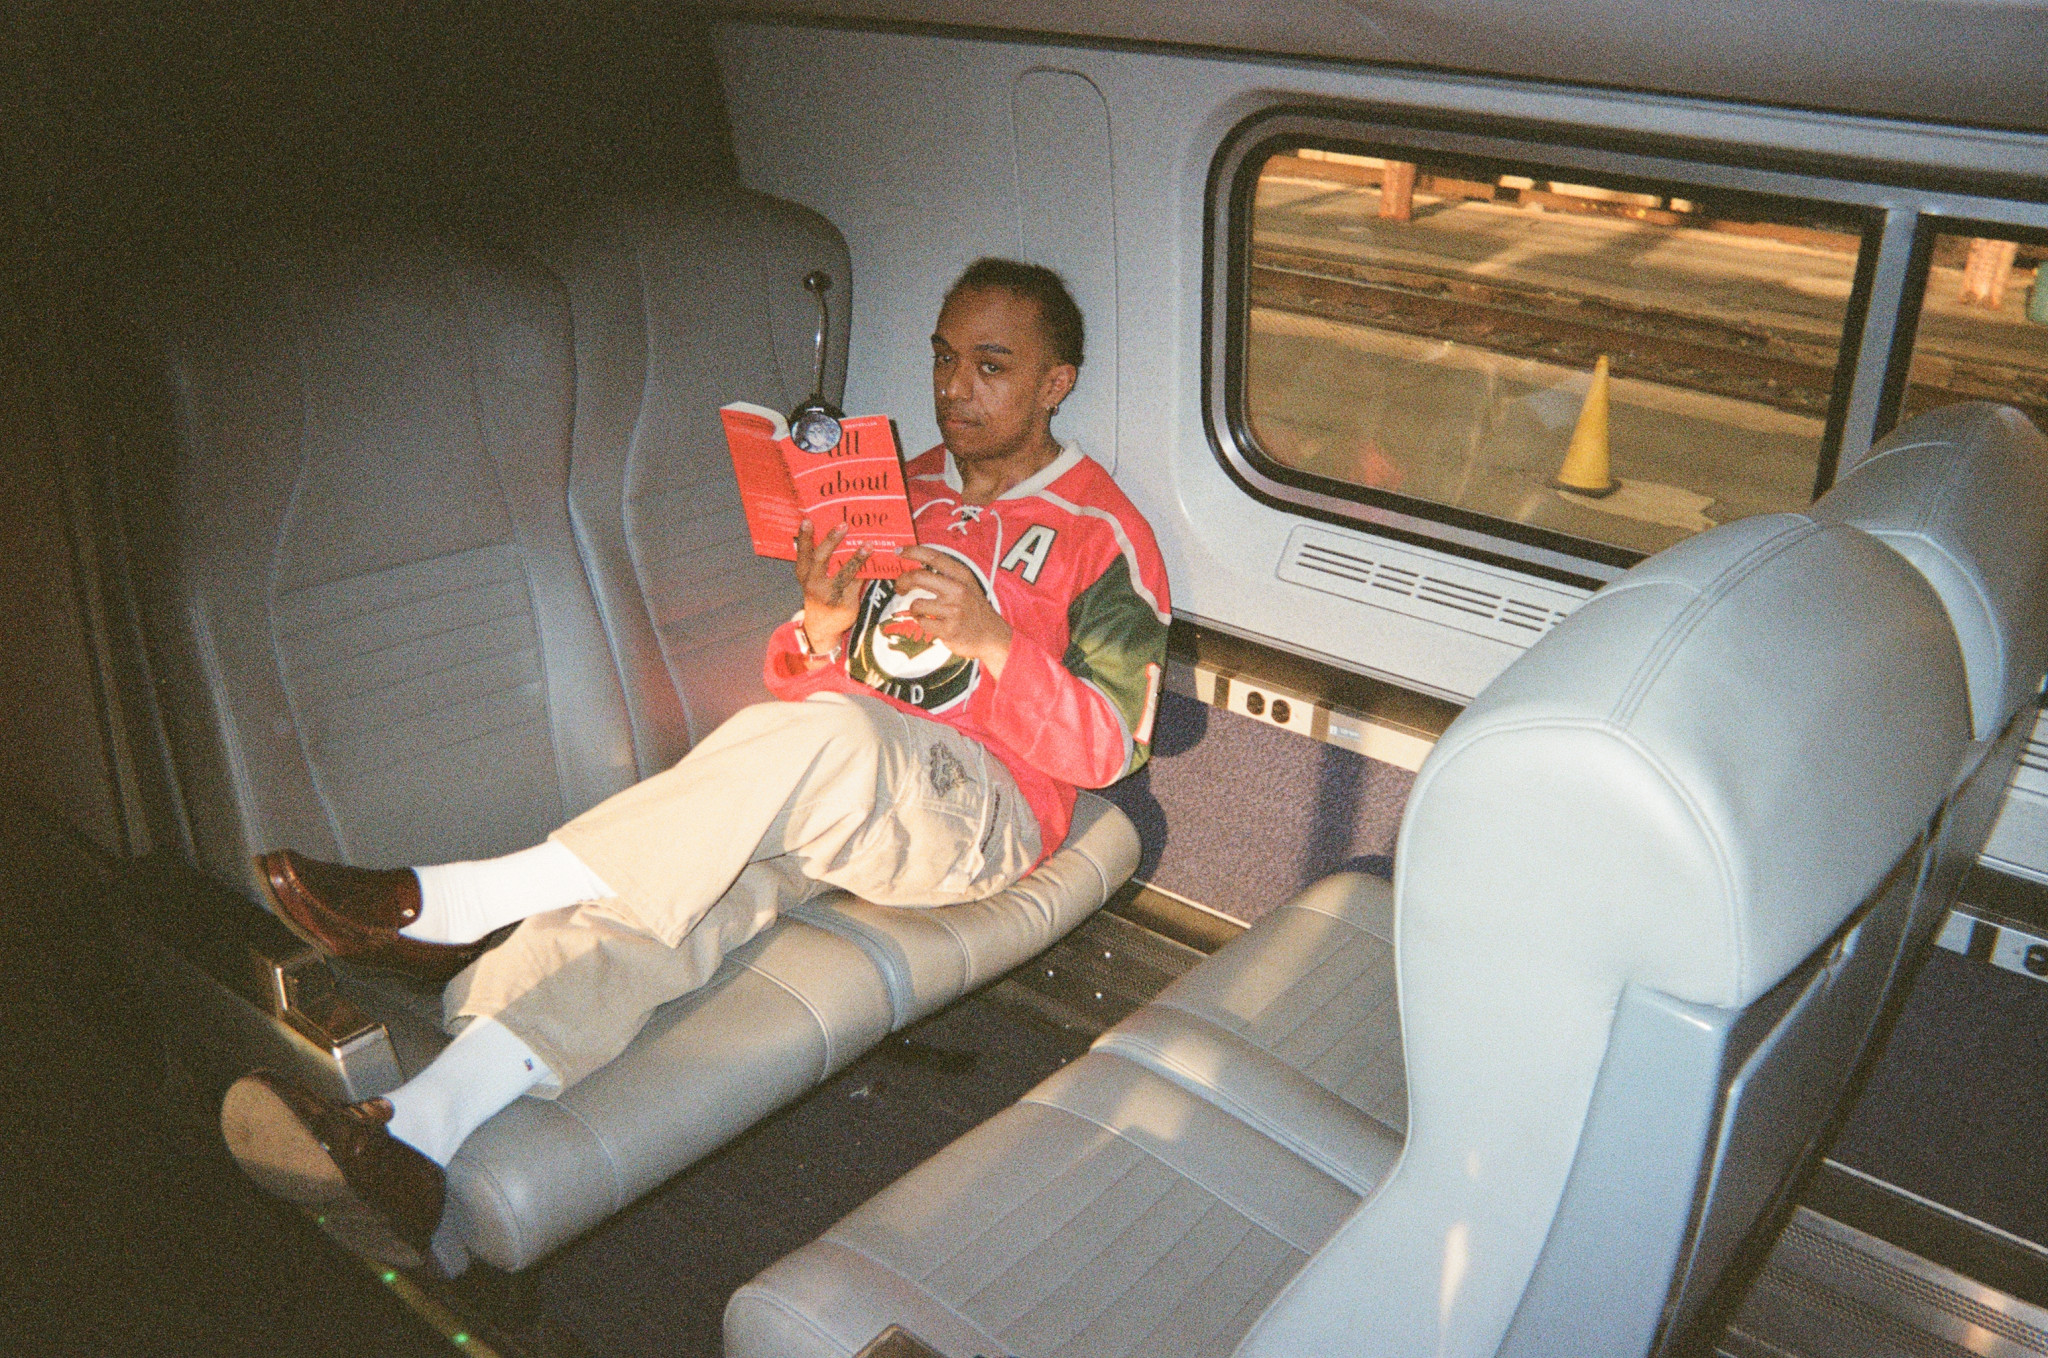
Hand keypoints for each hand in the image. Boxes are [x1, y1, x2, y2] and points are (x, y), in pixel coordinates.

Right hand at [793, 520, 867, 656]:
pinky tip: (878, 561)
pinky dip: (868, 572)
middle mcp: (814, 583)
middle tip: (844, 525)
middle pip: (822, 559)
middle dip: (832, 540)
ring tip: (868, 545)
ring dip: (857, 558)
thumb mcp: (811, 578)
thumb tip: (836, 531)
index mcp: (804, 574)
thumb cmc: (820, 593)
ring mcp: (830, 594)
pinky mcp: (845, 604)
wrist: (821, 627)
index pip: (802, 553)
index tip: (807, 520)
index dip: (804, 537)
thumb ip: (818, 560)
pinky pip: (858, 584)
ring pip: (844, 573)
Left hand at [895, 546, 1011, 677]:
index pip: (934, 557)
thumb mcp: (967, 585)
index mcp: (962, 575)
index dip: (913, 551)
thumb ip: (946, 575)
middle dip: (902, 581)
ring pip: (916, 604)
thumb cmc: (973, 609)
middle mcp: (958, 590)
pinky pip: (921, 622)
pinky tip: (934, 623)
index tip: (898, 551)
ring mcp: (953, 610)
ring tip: (925, 613)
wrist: (991, 636)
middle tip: (900, 587)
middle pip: (918, 577)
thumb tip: (915, 568)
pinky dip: (922, 623)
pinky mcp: (948, 629)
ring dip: (915, 610)